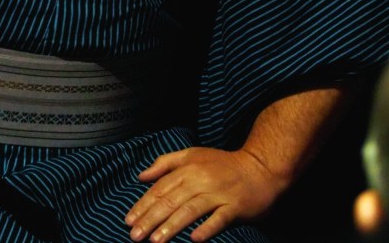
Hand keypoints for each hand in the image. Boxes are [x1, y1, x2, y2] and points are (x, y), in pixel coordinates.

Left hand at [124, 146, 285, 241]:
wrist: (260, 168)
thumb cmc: (223, 164)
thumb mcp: (192, 155)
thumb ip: (166, 163)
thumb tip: (142, 176)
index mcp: (188, 167)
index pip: (160, 188)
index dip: (143, 204)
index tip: (128, 220)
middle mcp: (200, 179)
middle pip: (171, 200)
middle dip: (151, 219)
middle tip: (135, 235)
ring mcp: (218, 193)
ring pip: (190, 210)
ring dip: (171, 226)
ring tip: (155, 241)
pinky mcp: (235, 206)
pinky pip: (219, 218)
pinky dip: (207, 228)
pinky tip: (194, 239)